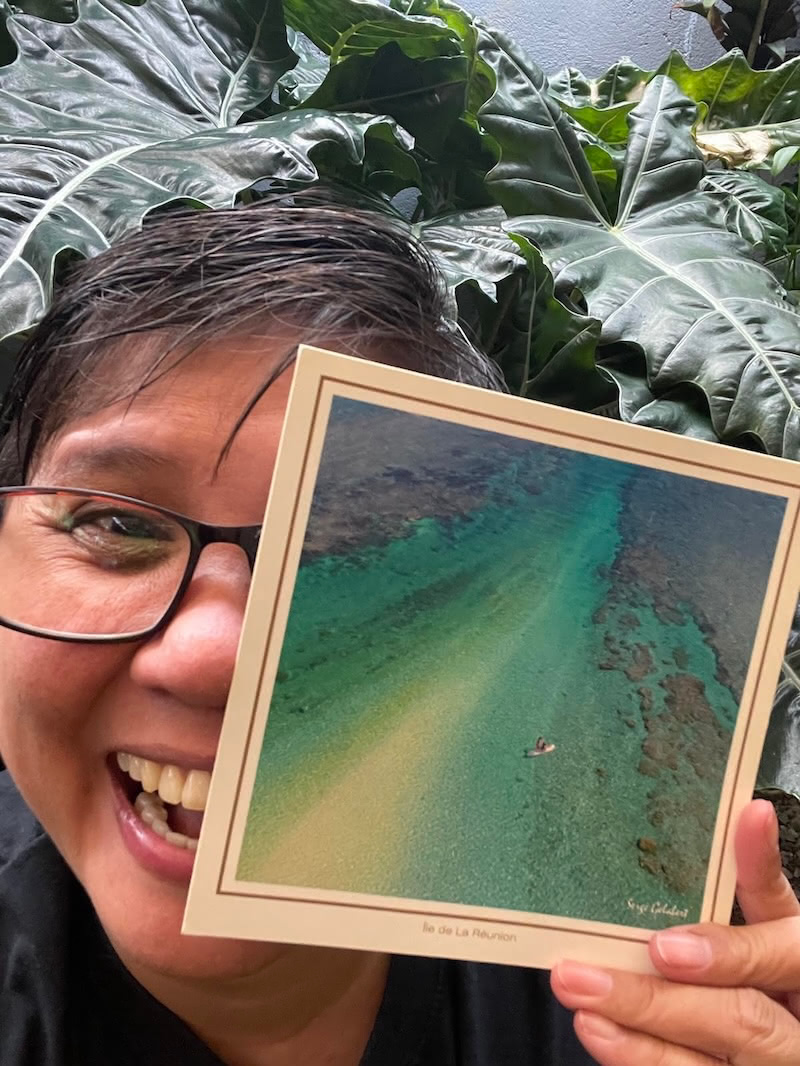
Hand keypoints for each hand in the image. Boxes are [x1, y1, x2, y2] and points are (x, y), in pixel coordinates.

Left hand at [550, 800, 799, 1063]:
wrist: (792, 1027)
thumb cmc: (784, 960)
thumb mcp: (779, 917)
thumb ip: (758, 873)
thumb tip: (751, 811)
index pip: (781, 958)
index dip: (725, 956)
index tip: (664, 946)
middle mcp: (798, 1030)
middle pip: (738, 1021)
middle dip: (656, 1002)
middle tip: (582, 977)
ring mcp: (770, 1065)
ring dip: (639, 1041)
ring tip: (583, 1009)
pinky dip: (642, 1061)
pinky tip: (603, 1035)